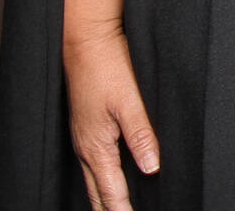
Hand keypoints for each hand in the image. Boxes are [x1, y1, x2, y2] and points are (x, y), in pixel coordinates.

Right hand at [62, 26, 159, 210]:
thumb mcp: (129, 101)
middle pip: (96, 194)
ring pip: (93, 180)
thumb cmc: (106, 66)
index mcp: (96, 146)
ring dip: (105, 199)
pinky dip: (101, 181)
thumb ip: (141, 135)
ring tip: (118, 210)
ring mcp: (82, 138)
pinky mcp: (85, 128)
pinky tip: (110, 179)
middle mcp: (85, 147)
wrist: (85, 41)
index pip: (111, 192)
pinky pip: (92, 165)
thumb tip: (152, 167)